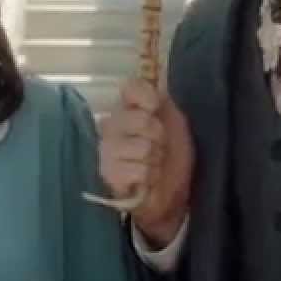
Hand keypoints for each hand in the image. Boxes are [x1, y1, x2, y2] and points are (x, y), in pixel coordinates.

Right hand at [97, 78, 193, 248]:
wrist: (172, 191)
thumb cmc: (173, 153)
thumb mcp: (174, 119)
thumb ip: (160, 99)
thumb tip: (150, 94)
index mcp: (126, 107)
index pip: (131, 88)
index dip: (149, 99)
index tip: (157, 111)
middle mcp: (110, 124)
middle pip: (142, 119)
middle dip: (160, 137)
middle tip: (160, 147)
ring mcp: (106, 150)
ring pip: (143, 147)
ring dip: (156, 159)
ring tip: (154, 164)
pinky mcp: (108, 174)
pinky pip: (140, 170)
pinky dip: (151, 176)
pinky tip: (147, 179)